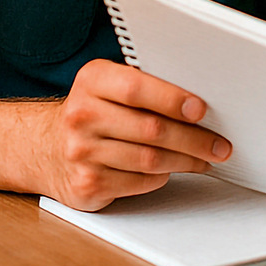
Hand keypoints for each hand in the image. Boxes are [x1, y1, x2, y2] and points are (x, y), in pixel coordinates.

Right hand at [40, 59, 231, 210]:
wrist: (45, 148)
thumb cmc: (93, 111)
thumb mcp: (110, 85)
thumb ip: (146, 86)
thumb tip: (198, 103)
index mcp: (93, 80)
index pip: (137, 89)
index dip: (172, 99)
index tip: (201, 110)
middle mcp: (82, 115)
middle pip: (150, 129)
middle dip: (194, 138)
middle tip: (220, 144)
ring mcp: (81, 153)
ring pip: (150, 159)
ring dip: (186, 160)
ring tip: (206, 157)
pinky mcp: (86, 185)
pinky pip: (139, 182)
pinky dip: (163, 176)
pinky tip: (174, 169)